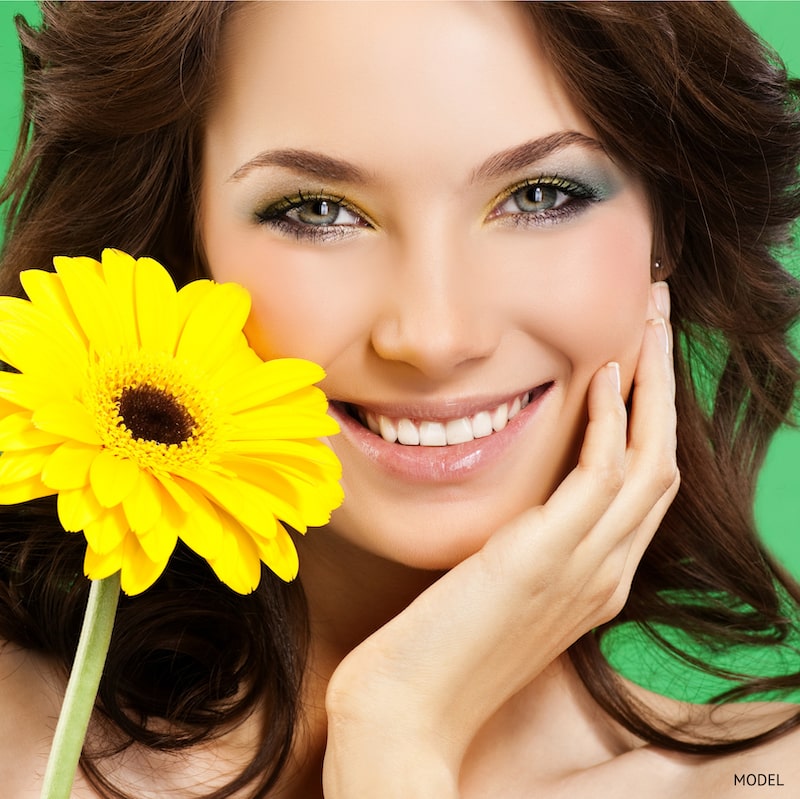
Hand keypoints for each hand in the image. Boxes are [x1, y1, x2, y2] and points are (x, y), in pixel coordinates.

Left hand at [323, 283, 678, 797]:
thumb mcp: (498, 590)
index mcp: (595, 579)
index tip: (637, 364)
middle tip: (659, 325)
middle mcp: (606, 573)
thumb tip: (521, 503)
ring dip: (653, 387)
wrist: (407, 713)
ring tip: (650, 326)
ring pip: (649, 461)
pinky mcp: (546, 559)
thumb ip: (526, 549)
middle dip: (666, 390)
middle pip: (661, 464)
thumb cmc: (439, 650)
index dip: (649, 421)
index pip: (643, 488)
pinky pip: (602, 475)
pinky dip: (611, 422)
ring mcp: (585, 569)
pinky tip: (603, 377)